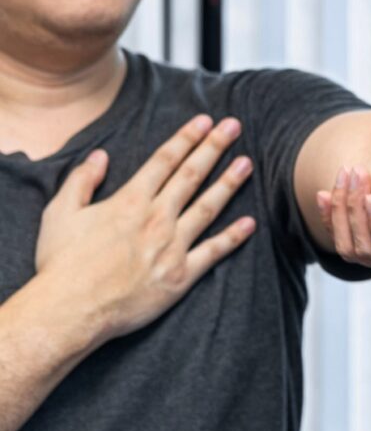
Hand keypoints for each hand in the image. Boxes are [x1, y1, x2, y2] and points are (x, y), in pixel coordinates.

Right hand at [34, 114, 255, 345]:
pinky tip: (250, 223)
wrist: (69, 310)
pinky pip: (213, 251)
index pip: (165, 160)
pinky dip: (233, 237)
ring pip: (208, 207)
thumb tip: (100, 155)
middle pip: (192, 175)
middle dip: (214, 147)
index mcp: (130, 201)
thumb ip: (81, 181)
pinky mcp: (181, 275)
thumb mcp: (60, 213)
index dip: (187, 138)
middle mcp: (156, 218)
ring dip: (229, 183)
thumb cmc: (61, 264)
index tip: (205, 121)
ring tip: (247, 163)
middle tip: (234, 126)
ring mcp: (172, 246)